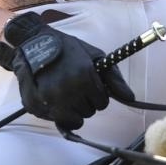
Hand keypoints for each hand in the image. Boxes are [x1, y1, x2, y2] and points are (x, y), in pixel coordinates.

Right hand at [0, 13, 134, 130]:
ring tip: (65, 93)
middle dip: (85, 101)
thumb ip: (114, 78)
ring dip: (73, 110)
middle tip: (75, 87)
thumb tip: (131, 98)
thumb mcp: (94, 56)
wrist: (34, 43)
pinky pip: (56, 121)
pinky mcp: (37, 107)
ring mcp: (50, 101)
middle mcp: (68, 91)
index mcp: (84, 77)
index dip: (98, 94)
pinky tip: (53, 97)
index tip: (89, 85)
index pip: (102, 103)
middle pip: (89, 112)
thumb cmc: (67, 49)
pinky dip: (57, 113)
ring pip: (74, 121)